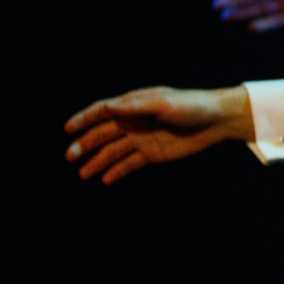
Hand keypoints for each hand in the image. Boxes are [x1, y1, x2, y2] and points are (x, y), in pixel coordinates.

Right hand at [63, 86, 251, 183]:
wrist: (216, 120)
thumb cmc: (191, 106)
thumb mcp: (163, 104)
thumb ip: (135, 107)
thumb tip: (108, 107)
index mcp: (133, 105)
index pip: (102, 112)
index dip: (84, 119)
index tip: (68, 129)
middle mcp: (134, 121)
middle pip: (103, 134)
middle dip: (85, 144)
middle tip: (69, 156)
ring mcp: (142, 138)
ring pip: (114, 151)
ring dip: (97, 161)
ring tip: (82, 174)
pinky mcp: (153, 153)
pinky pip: (130, 163)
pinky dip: (117, 171)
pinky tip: (105, 180)